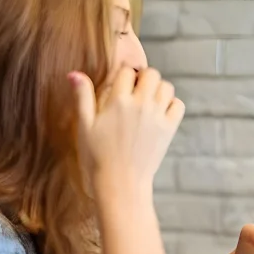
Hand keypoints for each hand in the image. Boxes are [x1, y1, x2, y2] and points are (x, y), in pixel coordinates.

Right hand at [70, 66, 183, 188]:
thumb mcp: (85, 126)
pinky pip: (178, 105)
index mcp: (118, 101)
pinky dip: (172, 105)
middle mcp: (141, 105)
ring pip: (167, 86)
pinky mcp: (169, 128)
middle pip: (151, 74)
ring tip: (148, 101)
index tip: (121, 85)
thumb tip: (74, 73)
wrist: (121, 182)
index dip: (123, 76)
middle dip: (143, 78)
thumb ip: (82, 97)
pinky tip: (160, 113)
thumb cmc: (98, 155)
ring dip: (158, 89)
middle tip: (136, 91)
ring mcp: (157, 116)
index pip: (126, 71)